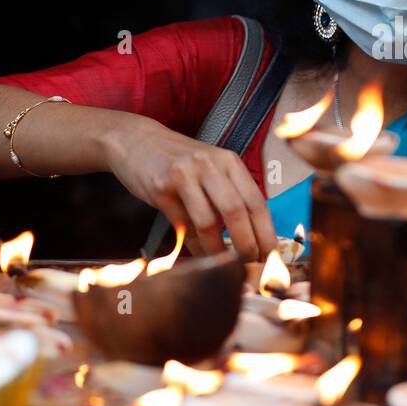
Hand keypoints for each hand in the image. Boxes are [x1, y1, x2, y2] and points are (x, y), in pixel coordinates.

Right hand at [103, 115, 276, 258]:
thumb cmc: (179, 160)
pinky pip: (183, 225)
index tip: (270, 256)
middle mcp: (210, 165)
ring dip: (218, 250)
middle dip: (246, 244)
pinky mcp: (161, 188)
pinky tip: (200, 254)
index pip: (256, 201)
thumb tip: (253, 235)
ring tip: (224, 265)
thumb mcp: (212, 167)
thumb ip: (230, 193)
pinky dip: (194, 245)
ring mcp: (184, 175)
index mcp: (229, 161)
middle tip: (250, 265)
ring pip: (208, 222)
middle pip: (236, 211)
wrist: (136, 140)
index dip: (266, 233)